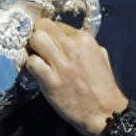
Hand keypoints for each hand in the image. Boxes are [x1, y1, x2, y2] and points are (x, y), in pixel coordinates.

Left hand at [25, 18, 126, 135]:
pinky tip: (37, 72)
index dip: (51, 33)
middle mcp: (72, 47)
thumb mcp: (100, 55)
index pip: (57, 24)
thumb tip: (68, 38)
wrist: (104, 111)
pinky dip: (31, 66)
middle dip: (38, 34)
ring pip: (36, 40)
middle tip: (39, 46)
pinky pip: (32, 63)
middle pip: (43, 27)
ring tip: (38, 58)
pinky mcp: (51, 81)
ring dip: (33, 48)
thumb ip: (84, 44)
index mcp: (84, 40)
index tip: (51, 42)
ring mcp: (61, 64)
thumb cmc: (102, 85)